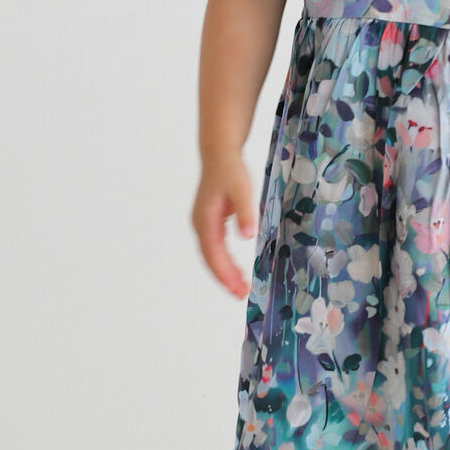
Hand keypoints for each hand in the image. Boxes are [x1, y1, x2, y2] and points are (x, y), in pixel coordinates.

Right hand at [191, 152, 258, 298]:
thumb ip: (245, 213)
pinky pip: (216, 248)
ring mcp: (204, 224)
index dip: (224, 274)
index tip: (236, 289)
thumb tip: (248, 236)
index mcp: (205, 220)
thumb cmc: (230, 170)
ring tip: (241, 288)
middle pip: (211, 259)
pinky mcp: (211, 222)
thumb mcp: (242, 190)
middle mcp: (201, 224)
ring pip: (213, 255)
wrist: (220, 154)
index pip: (213, 254)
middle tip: (241, 295)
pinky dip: (225, 262)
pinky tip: (237, 270)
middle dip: (225, 279)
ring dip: (225, 273)